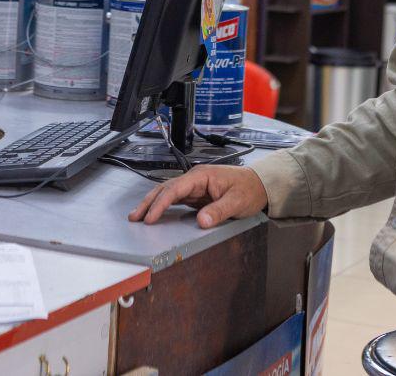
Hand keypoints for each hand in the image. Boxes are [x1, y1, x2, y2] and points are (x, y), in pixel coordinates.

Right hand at [128, 165, 267, 227]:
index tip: (150, 217)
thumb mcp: (237, 201)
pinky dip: (163, 207)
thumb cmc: (249, 188)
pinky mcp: (197, 195)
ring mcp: (195, 186)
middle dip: (149, 202)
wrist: (260, 184)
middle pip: (166, 189)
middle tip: (135, 217)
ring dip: (153, 204)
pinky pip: (176, 200)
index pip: (175, 189)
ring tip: (139, 216)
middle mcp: (195, 179)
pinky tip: (155, 215)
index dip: (160, 203)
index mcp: (201, 175)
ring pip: (168, 194)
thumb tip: (201, 221)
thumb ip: (219, 211)